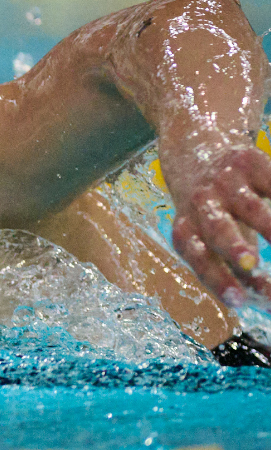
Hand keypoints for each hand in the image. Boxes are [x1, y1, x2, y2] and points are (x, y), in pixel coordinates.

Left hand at [164, 142, 270, 303]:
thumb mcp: (215, 240)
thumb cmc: (213, 211)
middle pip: (217, 228)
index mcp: (187, 228)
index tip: (237, 301)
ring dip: (270, 225)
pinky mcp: (249, 161)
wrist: (195, 148)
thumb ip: (237, 271)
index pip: (198, 257)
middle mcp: (201, 204)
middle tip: (249, 263)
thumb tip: (265, 299)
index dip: (216, 278)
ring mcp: (225, 182)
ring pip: (249, 205)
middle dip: (233, 246)